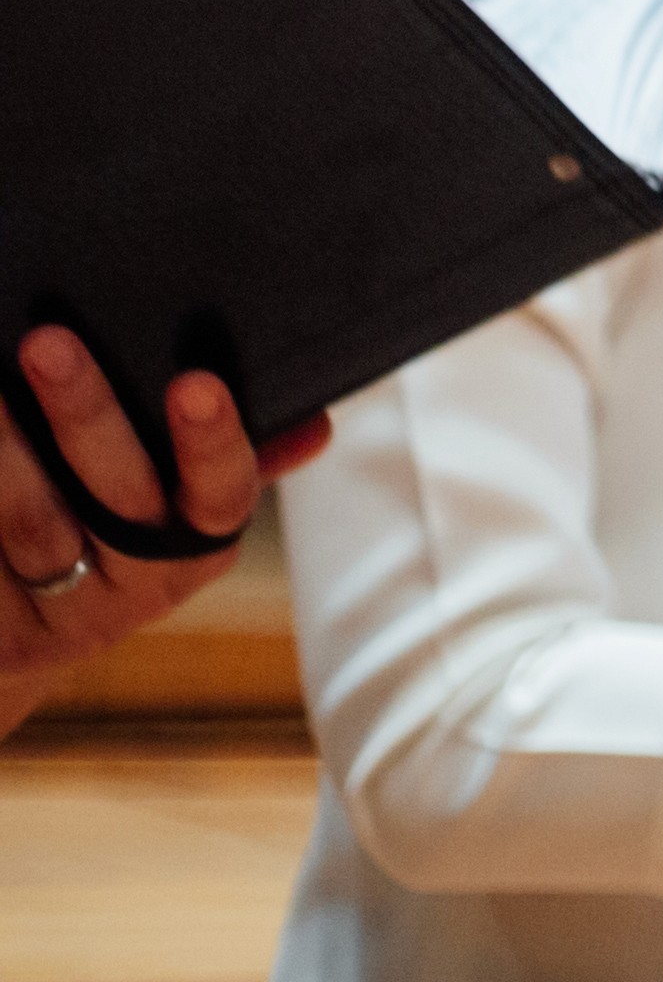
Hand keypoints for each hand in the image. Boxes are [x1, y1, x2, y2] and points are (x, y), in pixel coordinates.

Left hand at [0, 323, 323, 745]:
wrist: (21, 636)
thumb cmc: (108, 531)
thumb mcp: (177, 504)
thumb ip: (224, 461)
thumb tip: (314, 424)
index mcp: (200, 547)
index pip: (222, 494)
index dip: (213, 443)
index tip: (195, 382)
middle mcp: (143, 588)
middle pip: (118, 498)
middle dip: (86, 414)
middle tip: (48, 342)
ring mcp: (67, 616)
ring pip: (37, 524)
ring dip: (8, 452)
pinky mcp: (6, 638)